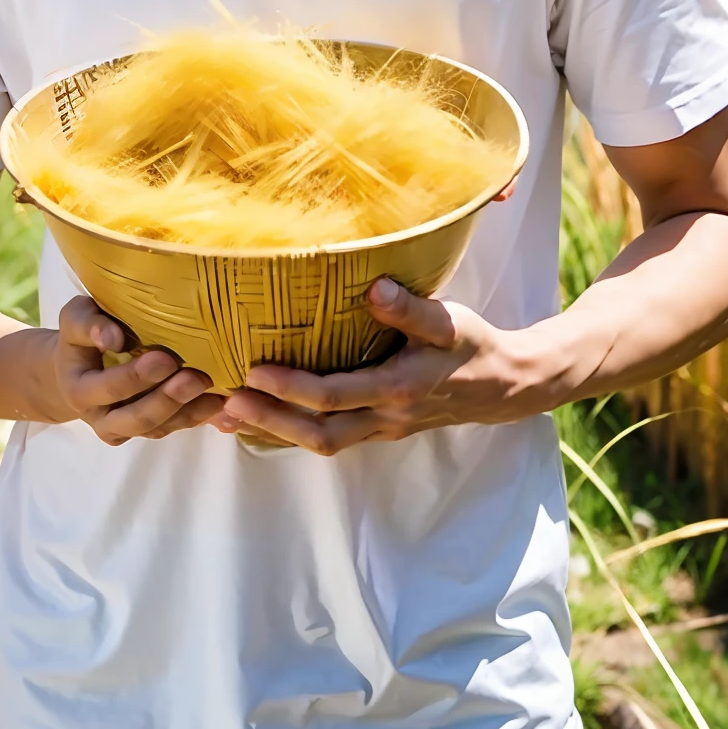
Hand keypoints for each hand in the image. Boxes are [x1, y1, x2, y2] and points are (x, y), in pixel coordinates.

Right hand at [52, 295, 225, 443]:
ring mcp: (123, 428)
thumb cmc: (81, 336)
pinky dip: (195, 417)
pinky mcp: (144, 429)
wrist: (76, 368)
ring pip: (157, 428)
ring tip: (215, 394)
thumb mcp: (75, 319)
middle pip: (136, 418)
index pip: (109, 388)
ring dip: (187, 412)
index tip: (166, 358)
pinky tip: (218, 402)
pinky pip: (170, 428)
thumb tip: (114, 337)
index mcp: (79, 390)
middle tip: (197, 378)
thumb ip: (89, 324)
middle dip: (168, 399)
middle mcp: (100, 417)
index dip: (137, 377)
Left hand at [215, 279, 574, 454]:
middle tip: (223, 402)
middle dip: (268, 420)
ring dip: (272, 432)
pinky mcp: (377, 428)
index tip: (253, 370)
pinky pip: (328, 437)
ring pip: (319, 441)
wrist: (504, 386)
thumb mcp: (449, 322)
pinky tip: (259, 420)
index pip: (334, 395)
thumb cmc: (472, 346)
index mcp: (397, 389)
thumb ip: (410, 308)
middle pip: (317, 432)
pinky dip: (290, 432)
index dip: (291, 388)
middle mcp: (384, 417)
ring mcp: (380, 428)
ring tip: (225, 416)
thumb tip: (373, 287)